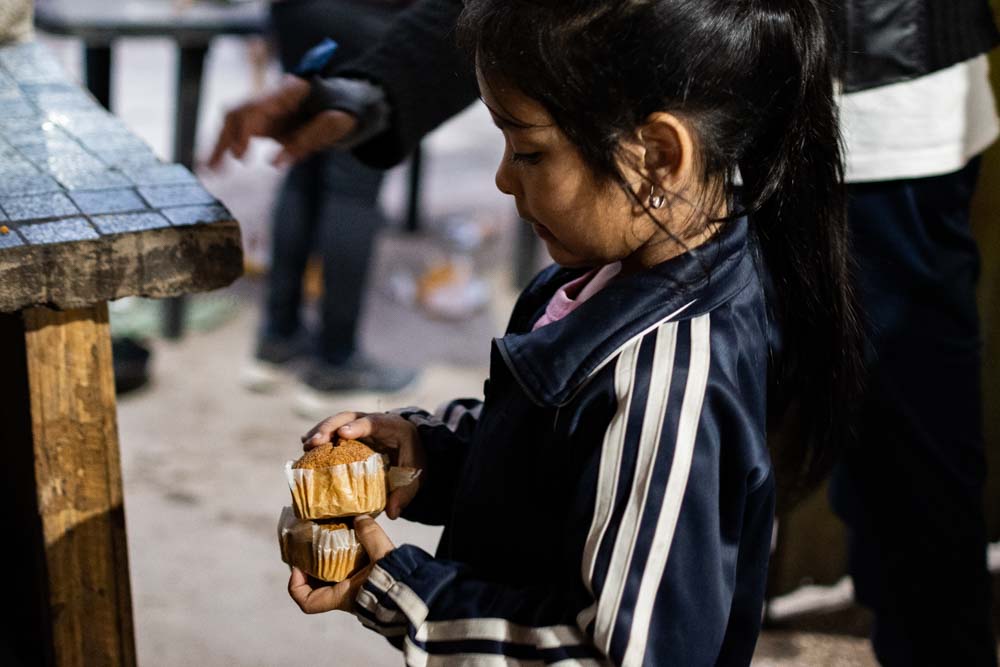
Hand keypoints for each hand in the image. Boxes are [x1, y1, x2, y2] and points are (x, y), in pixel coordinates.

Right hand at [207, 74, 358, 168]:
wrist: (344, 104)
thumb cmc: (342, 112)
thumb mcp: (335, 126)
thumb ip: (308, 140)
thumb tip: (275, 162)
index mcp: (290, 91)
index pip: (259, 107)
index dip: (246, 130)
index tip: (239, 155)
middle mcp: (271, 96)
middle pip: (239, 111)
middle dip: (228, 139)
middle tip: (223, 167)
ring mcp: (263, 107)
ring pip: (232, 121)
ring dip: (219, 145)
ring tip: (209, 170)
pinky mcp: (261, 120)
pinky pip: (236, 131)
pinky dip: (224, 147)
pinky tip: (212, 165)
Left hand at [287, 516, 394, 613]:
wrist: (416, 594)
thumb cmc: (395, 580)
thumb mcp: (381, 553)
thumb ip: (369, 533)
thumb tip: (360, 516)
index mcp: (342, 596)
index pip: (307, 602)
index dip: (296, 585)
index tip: (297, 566)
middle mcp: (345, 599)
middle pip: (316, 589)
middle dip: (311, 569)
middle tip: (311, 547)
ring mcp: (356, 595)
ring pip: (331, 583)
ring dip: (327, 566)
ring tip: (330, 543)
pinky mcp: (367, 588)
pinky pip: (347, 578)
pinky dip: (343, 564)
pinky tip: (351, 547)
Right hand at [302, 412, 426, 518]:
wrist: (411, 447)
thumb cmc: (412, 459)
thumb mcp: (415, 476)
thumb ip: (405, 493)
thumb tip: (392, 513)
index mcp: (391, 427)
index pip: (373, 422)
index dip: (358, 426)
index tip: (343, 434)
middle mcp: (372, 420)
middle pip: (348, 417)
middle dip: (329, 428)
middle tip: (314, 442)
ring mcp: (358, 424)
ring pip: (336, 422)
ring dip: (319, 432)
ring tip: (305, 447)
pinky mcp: (349, 432)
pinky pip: (332, 431)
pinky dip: (319, 438)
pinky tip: (305, 450)